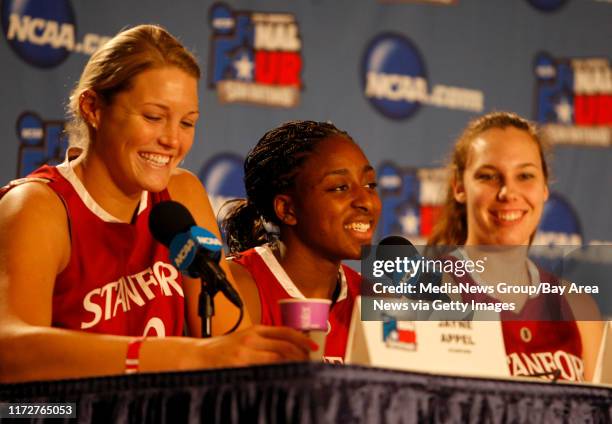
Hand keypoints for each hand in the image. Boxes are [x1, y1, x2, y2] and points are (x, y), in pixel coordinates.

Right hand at [198, 325, 315, 366]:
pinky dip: (276, 374)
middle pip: (285, 346)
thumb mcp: (243, 337)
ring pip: (277, 359)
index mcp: (254, 329)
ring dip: (292, 365)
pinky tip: (282, 378)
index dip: (302, 338)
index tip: (313, 346)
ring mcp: (245, 353)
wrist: (197, 356)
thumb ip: (263, 340)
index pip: (285, 331)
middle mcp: (251, 338)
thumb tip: (289, 349)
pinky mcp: (239, 366)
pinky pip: (263, 371)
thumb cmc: (221, 349)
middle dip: (301, 355)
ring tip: (299, 371)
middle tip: (309, 363)